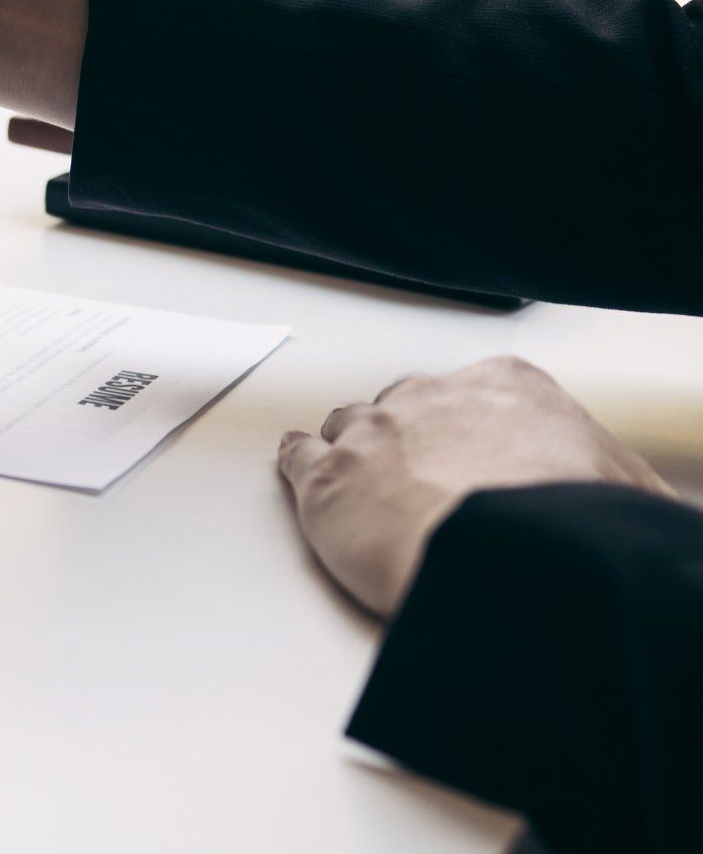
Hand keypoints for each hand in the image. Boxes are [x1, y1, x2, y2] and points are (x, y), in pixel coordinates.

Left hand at [277, 355, 672, 617]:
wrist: (500, 556)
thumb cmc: (565, 525)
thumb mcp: (626, 493)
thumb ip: (616, 484)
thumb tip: (648, 511)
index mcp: (508, 387)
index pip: (481, 393)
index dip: (472, 425)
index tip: (476, 446)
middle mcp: (431, 396)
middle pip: (409, 403)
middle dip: (411, 432)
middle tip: (420, 471)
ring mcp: (371, 432)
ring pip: (349, 423)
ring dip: (354, 446)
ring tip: (359, 471)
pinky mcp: (325, 479)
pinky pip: (298, 455)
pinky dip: (295, 458)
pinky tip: (294, 460)